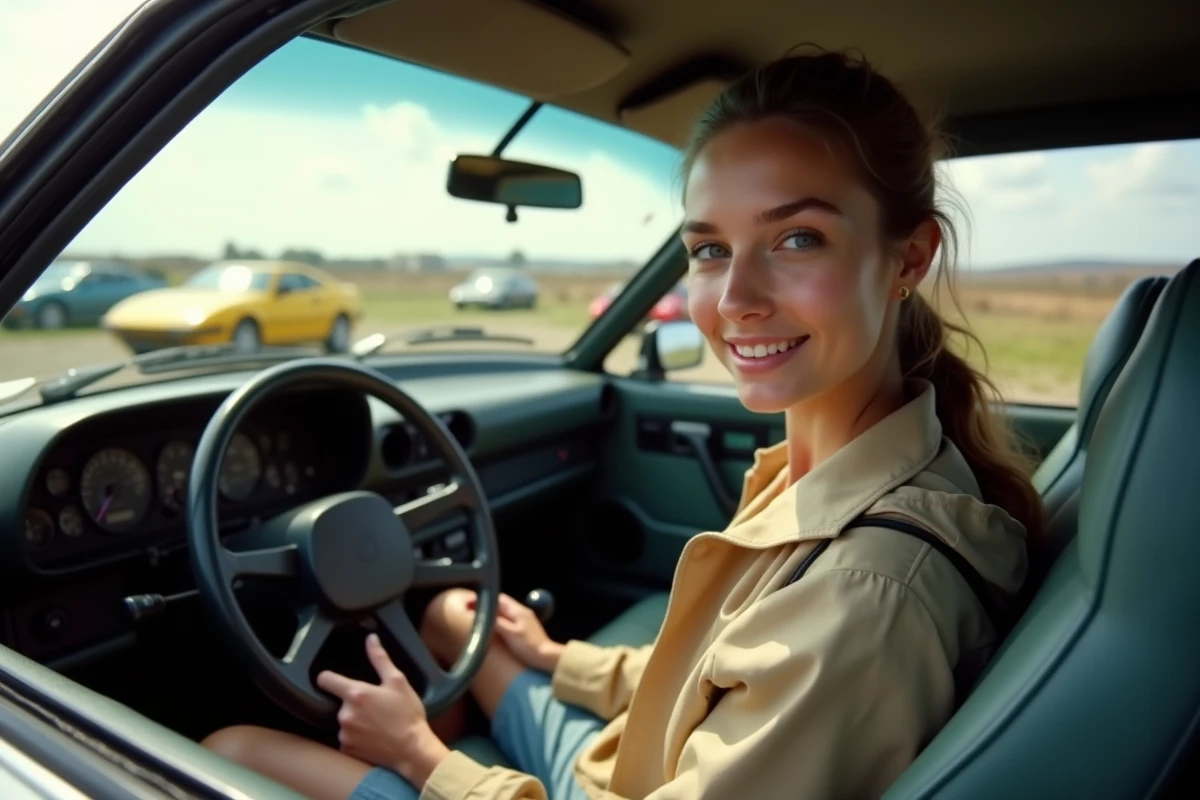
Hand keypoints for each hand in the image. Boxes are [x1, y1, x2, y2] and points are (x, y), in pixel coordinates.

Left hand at [316, 633, 449, 788]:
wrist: (413, 749)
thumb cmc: (407, 714)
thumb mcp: (398, 682)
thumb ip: (380, 659)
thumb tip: (370, 639)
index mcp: (356, 694)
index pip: (326, 680)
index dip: (327, 677)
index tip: (332, 679)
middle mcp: (345, 714)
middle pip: (340, 702)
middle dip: (354, 703)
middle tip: (375, 707)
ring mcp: (344, 733)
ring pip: (345, 720)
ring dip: (355, 720)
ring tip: (376, 723)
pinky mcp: (347, 749)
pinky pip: (347, 738)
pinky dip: (356, 736)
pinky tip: (373, 736)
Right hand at [470, 592, 563, 672]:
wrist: (546, 658)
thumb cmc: (528, 646)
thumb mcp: (510, 634)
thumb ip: (496, 622)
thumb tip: (482, 614)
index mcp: (518, 610)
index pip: (499, 598)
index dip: (485, 600)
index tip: (471, 604)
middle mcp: (521, 612)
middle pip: (501, 605)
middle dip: (487, 607)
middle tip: (472, 612)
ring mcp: (524, 620)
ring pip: (504, 613)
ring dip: (492, 614)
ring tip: (480, 620)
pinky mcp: (524, 629)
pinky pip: (508, 621)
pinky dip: (499, 622)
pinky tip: (493, 629)